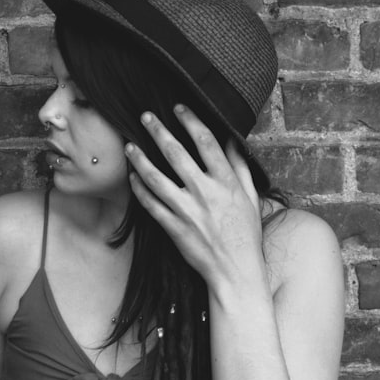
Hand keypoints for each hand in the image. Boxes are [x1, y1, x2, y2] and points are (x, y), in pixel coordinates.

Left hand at [125, 105, 264, 287]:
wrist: (235, 271)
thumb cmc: (245, 234)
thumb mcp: (250, 196)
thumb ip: (240, 167)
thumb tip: (233, 140)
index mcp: (226, 182)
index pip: (206, 142)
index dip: (191, 121)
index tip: (178, 108)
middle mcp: (205, 193)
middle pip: (176, 154)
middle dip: (158, 131)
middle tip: (145, 116)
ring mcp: (187, 210)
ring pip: (156, 178)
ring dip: (140, 159)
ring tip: (129, 146)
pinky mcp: (173, 228)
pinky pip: (150, 204)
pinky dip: (139, 189)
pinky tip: (132, 177)